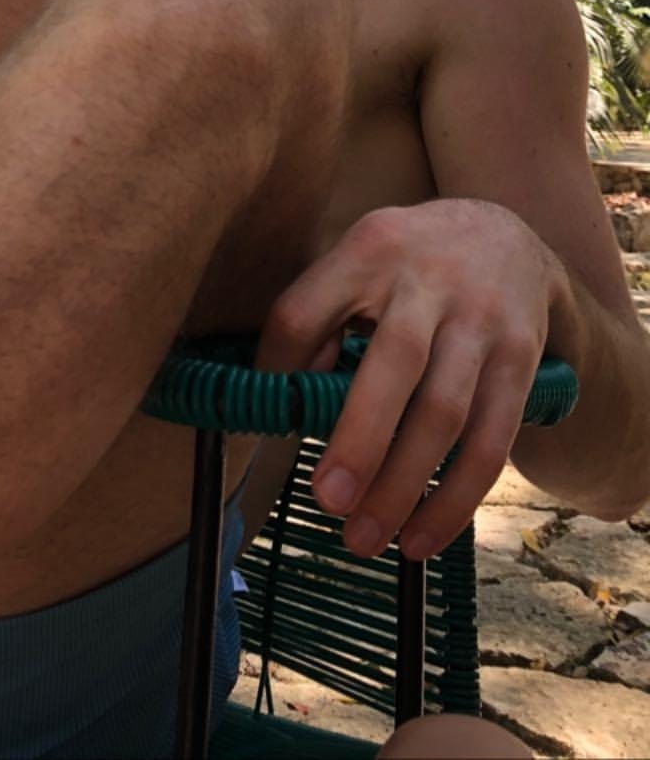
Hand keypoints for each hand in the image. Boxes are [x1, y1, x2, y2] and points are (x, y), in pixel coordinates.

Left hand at [252, 198, 564, 560]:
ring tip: (364, 539)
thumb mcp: (361, 260)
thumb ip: (322, 316)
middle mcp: (429, 279)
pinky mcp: (520, 358)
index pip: (305, 312)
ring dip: (404, 486)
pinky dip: (455, 499)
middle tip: (327, 502)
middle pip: (393, 364)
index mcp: (368, 249)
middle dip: (359, 440)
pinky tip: (422, 538)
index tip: (256, 435)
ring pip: (445, 413)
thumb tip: (281, 400)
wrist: (509, 235)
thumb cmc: (408, 265)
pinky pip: (491, 441)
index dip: (275, 372)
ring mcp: (481, 319)